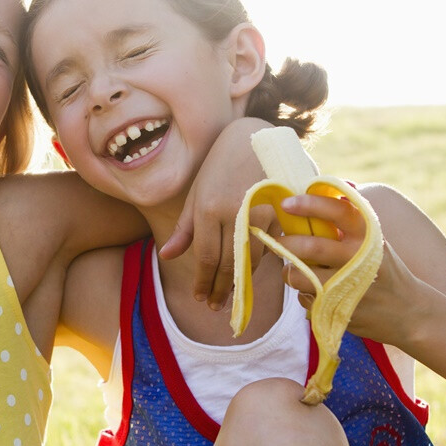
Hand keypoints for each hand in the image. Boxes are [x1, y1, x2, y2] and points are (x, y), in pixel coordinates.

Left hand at [159, 117, 274, 309]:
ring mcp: (259, 212)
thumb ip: (185, 229)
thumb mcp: (196, 195)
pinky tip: (248, 273)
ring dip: (239, 281)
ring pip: (250, 258)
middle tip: (214, 307)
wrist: (253, 139)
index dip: (202, 282)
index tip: (200, 298)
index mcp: (208, 209)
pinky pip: (269, 246)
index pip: (205, 258)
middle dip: (219, 289)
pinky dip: (258, 262)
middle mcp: (233, 213)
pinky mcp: (279, 211)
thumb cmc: (218, 168)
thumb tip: (166, 256)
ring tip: (230, 295)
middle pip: (227, 264)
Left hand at [274, 194, 423, 343]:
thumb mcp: (373, 240)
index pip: (337, 211)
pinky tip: (315, 291)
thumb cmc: (382, 267)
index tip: (286, 204)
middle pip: (312, 247)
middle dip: (286, 243)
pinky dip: (303, 293)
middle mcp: (359, 259)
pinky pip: (305, 298)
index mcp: (368, 235)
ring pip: (301, 276)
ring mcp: (349, 287)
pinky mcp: (339, 310)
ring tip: (293, 269)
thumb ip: (348, 220)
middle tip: (277, 242)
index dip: (309, 204)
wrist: (406, 310)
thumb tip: (316, 190)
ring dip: (290, 272)